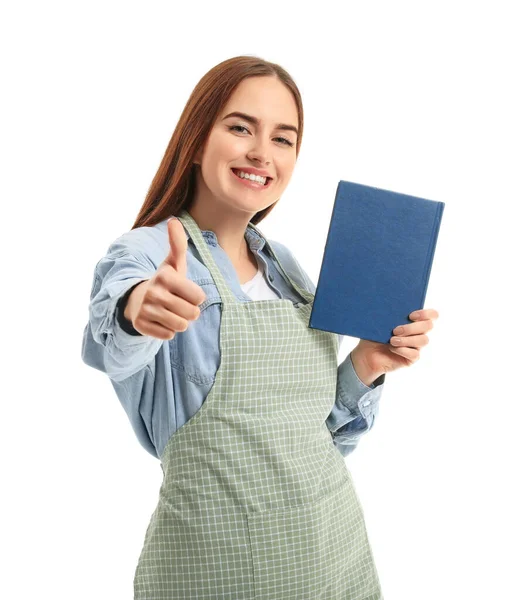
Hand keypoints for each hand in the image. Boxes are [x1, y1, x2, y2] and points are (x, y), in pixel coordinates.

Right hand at [130, 218, 206, 339]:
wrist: (139, 299)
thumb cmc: (166, 281)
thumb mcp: (173, 263)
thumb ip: (178, 244)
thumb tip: (173, 220)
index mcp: (165, 276)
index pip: (199, 297)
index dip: (196, 297)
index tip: (185, 292)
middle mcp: (153, 292)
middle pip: (191, 314)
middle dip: (190, 312)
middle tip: (179, 304)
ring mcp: (145, 310)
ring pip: (180, 326)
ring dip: (180, 322)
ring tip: (171, 312)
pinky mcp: (140, 326)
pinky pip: (168, 336)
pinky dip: (168, 331)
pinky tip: (160, 321)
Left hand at [352, 308, 439, 377]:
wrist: (366, 353)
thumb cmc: (374, 335)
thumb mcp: (379, 322)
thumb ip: (388, 314)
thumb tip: (390, 304)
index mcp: (414, 321)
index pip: (431, 315)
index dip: (425, 313)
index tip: (410, 316)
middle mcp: (418, 332)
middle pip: (428, 326)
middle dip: (412, 327)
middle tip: (395, 330)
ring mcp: (416, 346)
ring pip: (423, 340)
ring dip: (407, 339)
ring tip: (392, 340)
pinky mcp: (412, 358)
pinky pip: (415, 354)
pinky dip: (402, 350)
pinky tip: (392, 348)